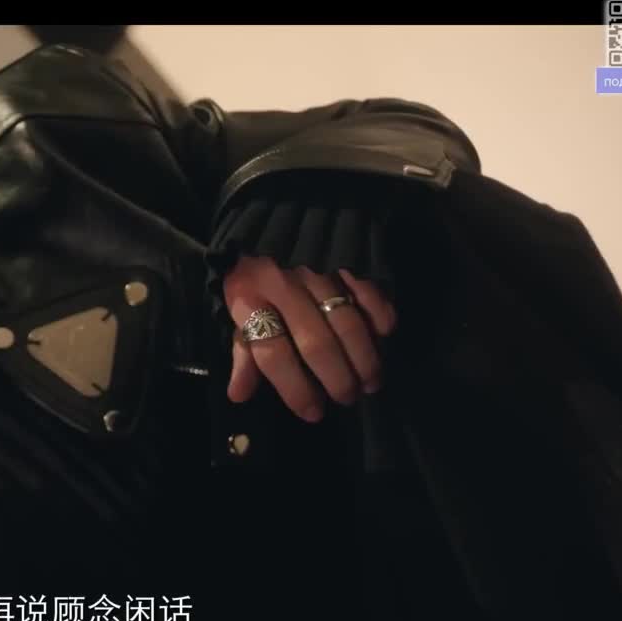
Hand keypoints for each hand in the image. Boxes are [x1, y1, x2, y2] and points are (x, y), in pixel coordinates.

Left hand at [222, 255, 396, 422]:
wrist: (273, 208)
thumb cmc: (255, 270)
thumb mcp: (238, 306)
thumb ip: (244, 350)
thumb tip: (239, 394)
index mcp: (248, 298)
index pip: (271, 353)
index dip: (293, 388)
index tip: (313, 412)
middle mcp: (282, 284)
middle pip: (314, 343)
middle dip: (336, 379)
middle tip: (348, 398)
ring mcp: (316, 266)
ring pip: (346, 322)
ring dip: (364, 358)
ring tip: (371, 381)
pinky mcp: (344, 252)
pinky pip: (368, 289)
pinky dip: (380, 314)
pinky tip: (384, 335)